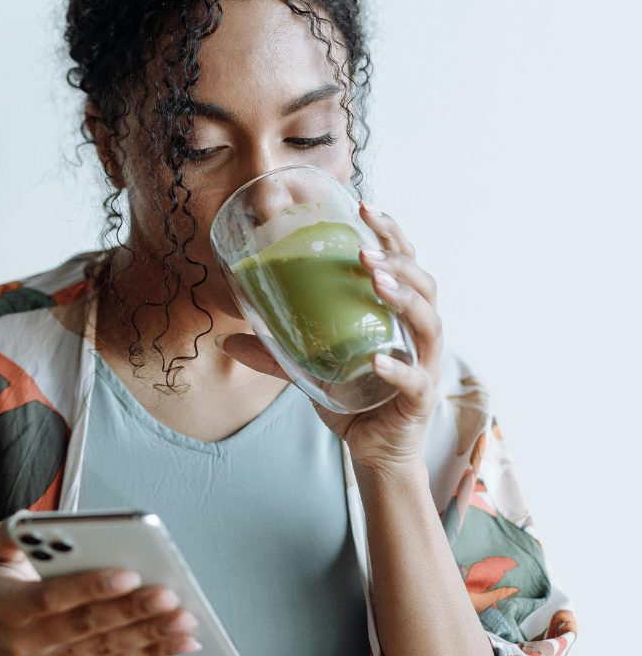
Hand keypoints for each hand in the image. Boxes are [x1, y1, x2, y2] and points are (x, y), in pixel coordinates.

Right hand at [0, 520, 199, 655]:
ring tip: (186, 619)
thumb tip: (31, 519)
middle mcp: (29, 641)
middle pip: (86, 626)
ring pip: (107, 649)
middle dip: (132, 610)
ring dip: (150, 636)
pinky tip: (182, 642)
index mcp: (8, 607)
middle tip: (170, 594)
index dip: (89, 587)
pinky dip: (152, 654)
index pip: (51, 598)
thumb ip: (9, 535)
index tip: (128, 573)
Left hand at [219, 202, 441, 477]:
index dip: (390, 232)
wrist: (373, 451)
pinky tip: (378, 358)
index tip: (362, 204)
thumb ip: (274, 353)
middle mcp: (417, 334)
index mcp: (395, 316)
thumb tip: (226, 340)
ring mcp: (425, 365)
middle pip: (425, 284)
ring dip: (403, 298)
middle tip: (363, 248)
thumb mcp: (307, 371)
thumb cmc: (350, 400)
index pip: (404, 262)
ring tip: (374, 281)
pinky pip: (415, 380)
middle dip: (397, 260)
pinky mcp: (420, 400)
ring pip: (429, 323)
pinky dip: (398, 368)